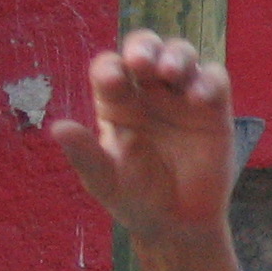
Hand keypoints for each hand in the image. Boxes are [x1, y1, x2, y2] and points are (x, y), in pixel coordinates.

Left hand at [50, 34, 243, 270]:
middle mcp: (148, 93)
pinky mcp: (214, 109)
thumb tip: (56, 127)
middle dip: (143, 47)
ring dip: (176, 55)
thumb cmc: (136, 198)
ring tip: (170, 72)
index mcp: (116, 103)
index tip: (112, 81)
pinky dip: (209, 80)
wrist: (178, 224)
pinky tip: (199, 97)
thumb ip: (85, 154)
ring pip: (181, 55)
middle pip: (146, 49)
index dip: (109, 68)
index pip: (109, 69)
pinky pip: (215, 80)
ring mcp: (182, 98)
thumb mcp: (105, 180)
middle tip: (140, 62)